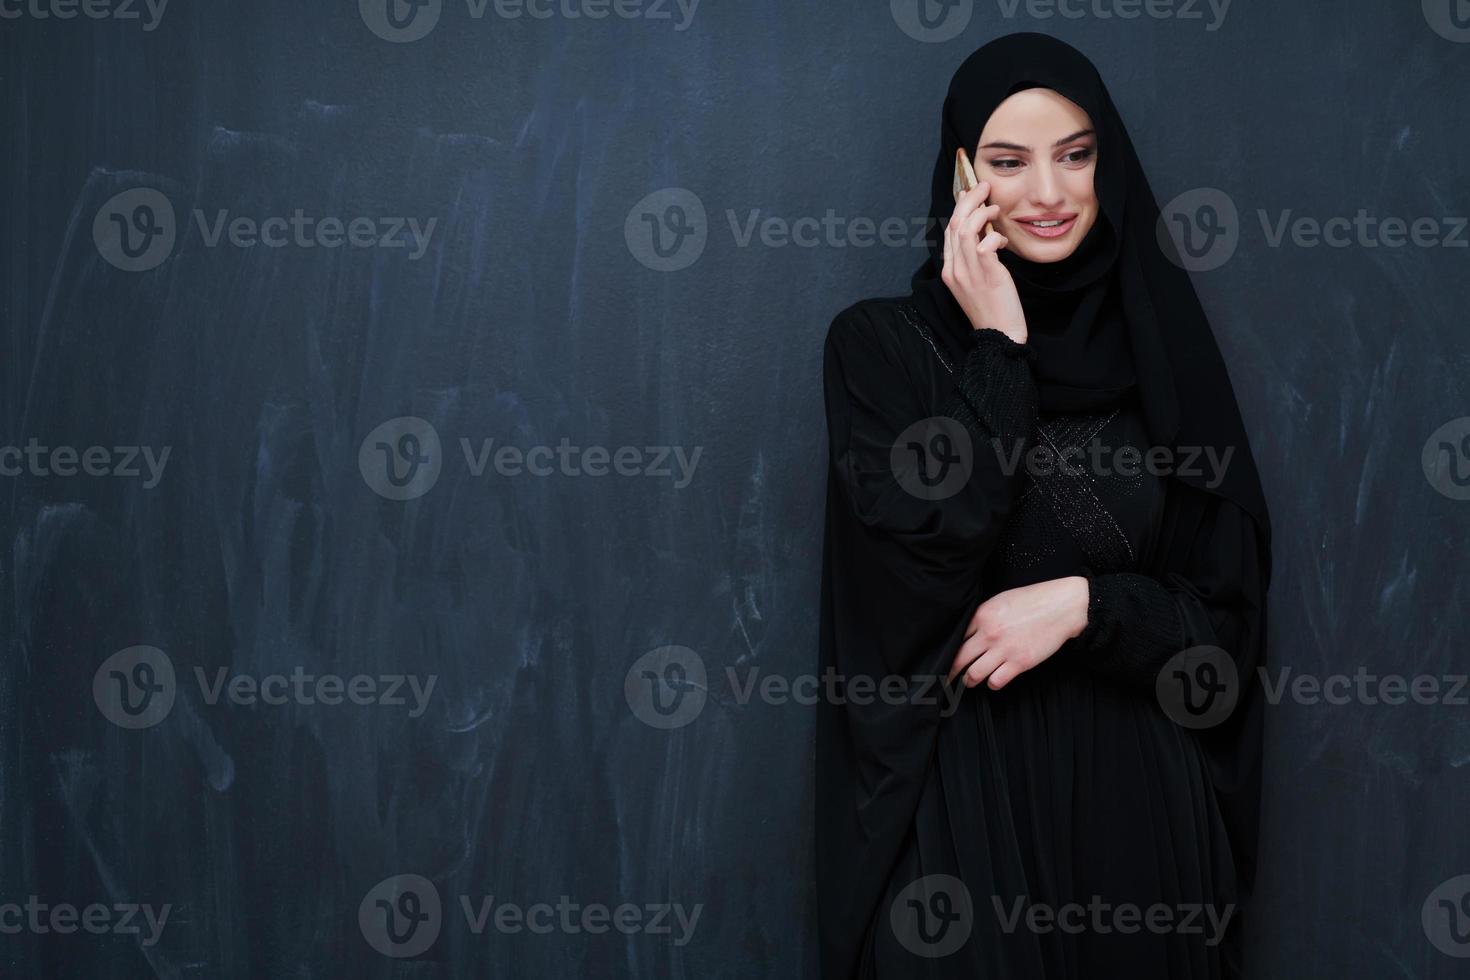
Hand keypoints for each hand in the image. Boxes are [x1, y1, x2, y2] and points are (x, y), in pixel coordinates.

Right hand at [941, 180, 1027, 344]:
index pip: (948, 231)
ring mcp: (969, 273)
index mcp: (949, 270)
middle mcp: (955, 270)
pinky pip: (986, 245)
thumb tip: (981, 229)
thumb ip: (974, 256)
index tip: (970, 193)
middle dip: (968, 200)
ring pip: (966, 230)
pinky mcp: (988, 276)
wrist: (999, 335)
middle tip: (983, 187)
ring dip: (981, 212)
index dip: (959, 207)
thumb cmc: (991, 307)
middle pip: (955, 224)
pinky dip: (994, 235)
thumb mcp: (976, 280)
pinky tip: (1002, 239)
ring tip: (994, 207)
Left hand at [948, 576, 1088, 690]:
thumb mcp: (1000, 600)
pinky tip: (993, 680)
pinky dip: (992, 684)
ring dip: (969, 681)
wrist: (1061, 606)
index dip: (948, 651)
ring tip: (969, 681)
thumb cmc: (1032, 600)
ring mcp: (1004, 649)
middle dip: (950, 672)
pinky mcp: (1019, 663)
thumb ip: (982, 616)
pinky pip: (996, 682)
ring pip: (974, 674)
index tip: (943, 659)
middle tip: (945, 679)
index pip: (955, 639)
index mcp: (982, 615)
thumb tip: (968, 632)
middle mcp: (989, 633)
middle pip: (958, 659)